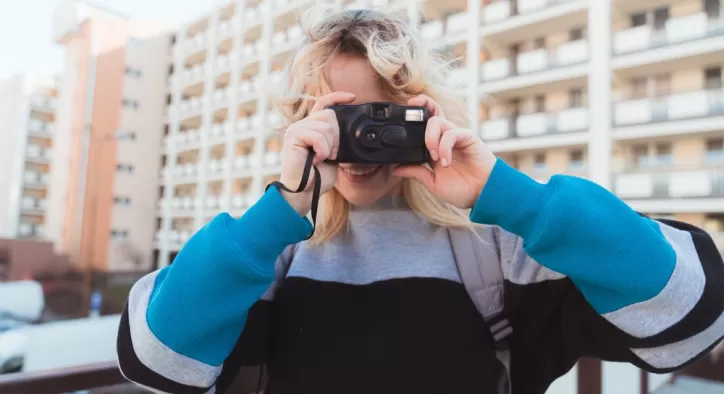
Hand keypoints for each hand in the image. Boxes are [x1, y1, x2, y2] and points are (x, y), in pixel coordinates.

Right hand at [279, 92, 355, 214]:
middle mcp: (302, 125)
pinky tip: (316, 159)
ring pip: (326, 127)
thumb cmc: (317, 177)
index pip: (324, 104)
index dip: (338, 97)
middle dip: (337, 136)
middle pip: (329, 115)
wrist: (304, 192)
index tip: (353, 97)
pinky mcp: (293, 136)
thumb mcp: (333, 155)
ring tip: (321, 159)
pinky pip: (318, 136)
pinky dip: (322, 150)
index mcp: (312, 128)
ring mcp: (296, 129)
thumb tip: (348, 131)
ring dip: (329, 147)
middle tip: (331, 154)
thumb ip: (337, 140)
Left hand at [392, 95, 496, 209]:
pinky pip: (452, 133)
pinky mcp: (468, 137)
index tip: (402, 112)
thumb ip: (416, 173)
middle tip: (409, 115)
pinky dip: (444, 146)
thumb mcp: (433, 183)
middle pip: (432, 112)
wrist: (483, 195)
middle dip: (421, 106)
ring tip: (435, 158)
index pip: (424, 124)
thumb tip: (395, 169)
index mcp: (435, 147)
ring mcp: (456, 136)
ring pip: (438, 121)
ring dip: (430, 139)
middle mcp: (445, 139)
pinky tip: (446, 162)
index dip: (414, 114)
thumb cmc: (462, 190)